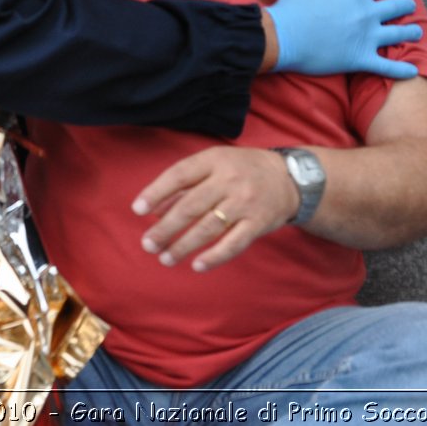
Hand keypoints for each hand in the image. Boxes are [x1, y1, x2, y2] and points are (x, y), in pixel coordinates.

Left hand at [129, 147, 298, 271]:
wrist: (289, 178)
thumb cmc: (241, 170)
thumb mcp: (214, 165)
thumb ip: (184, 184)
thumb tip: (154, 209)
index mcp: (214, 160)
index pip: (179, 175)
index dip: (156, 192)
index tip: (137, 210)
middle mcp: (229, 179)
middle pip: (191, 205)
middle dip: (166, 228)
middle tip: (147, 244)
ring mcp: (245, 202)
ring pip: (209, 228)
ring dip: (183, 246)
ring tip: (165, 258)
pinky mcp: (258, 223)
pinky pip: (233, 243)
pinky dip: (214, 257)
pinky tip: (197, 265)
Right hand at [264, 0, 422, 76]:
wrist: (282, 38)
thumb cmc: (292, 11)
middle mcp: (366, 14)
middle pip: (396, 7)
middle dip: (405, 5)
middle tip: (410, 6)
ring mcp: (366, 37)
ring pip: (398, 34)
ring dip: (410, 32)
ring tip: (417, 32)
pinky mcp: (361, 59)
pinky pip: (387, 66)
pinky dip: (402, 70)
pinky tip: (413, 71)